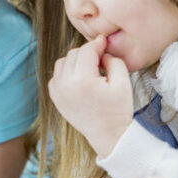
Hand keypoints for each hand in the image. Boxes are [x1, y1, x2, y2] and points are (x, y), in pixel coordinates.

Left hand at [50, 35, 132, 156]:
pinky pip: (57, 75)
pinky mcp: (55, 97)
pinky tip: (81, 78)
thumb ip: (113, 61)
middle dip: (87, 53)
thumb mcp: (123, 83)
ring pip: (63, 62)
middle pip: (73, 54)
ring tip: (91, 69)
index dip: (97, 44)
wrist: (108, 135)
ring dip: (76, 60)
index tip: (104, 41)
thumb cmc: (118, 110)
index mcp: (82, 80)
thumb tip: (101, 52)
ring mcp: (57, 91)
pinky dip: (67, 72)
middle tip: (101, 59)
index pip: (86, 50)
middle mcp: (65, 84)